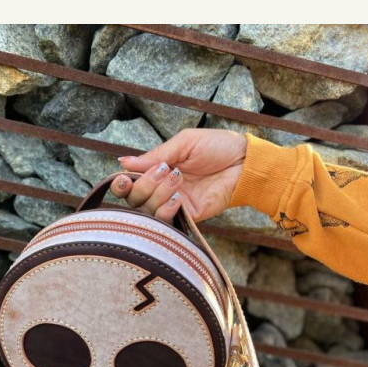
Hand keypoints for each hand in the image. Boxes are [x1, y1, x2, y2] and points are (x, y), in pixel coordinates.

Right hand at [110, 128, 247, 222]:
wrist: (245, 162)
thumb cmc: (216, 147)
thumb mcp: (183, 144)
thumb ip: (155, 155)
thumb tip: (123, 162)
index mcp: (158, 171)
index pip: (130, 184)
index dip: (122, 185)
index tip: (123, 179)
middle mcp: (162, 190)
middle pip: (135, 200)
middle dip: (144, 185)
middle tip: (164, 171)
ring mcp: (174, 205)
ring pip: (148, 212)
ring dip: (158, 194)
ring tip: (178, 179)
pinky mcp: (189, 217)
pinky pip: (167, 222)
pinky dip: (166, 210)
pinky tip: (178, 198)